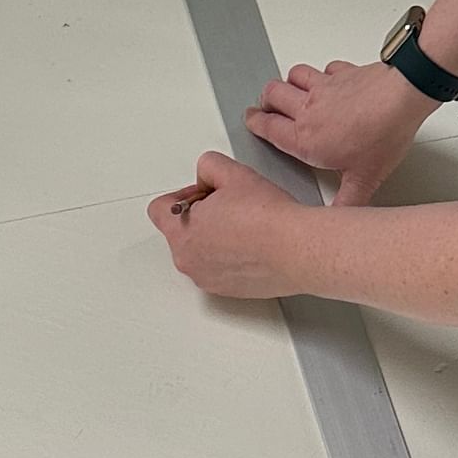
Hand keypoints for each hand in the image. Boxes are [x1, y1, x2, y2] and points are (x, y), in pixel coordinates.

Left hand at [147, 153, 309, 298]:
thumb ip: (208, 167)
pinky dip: (230, 257)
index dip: (182, 194)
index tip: (203, 193)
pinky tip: (252, 244)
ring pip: (201, 251)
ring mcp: (207, 280)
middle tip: (231, 206)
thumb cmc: (267, 219)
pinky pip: (219, 269)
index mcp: (180, 233)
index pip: (159, 209)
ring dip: (215, 238)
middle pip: (181, 231)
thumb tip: (206, 177)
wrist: (297, 249)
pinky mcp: (228, 291)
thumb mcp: (232, 172)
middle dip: (201, 216)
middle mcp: (188, 261)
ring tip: (245, 226)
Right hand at [244, 60, 437, 205]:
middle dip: (265, 100)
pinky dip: (324, 74)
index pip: (267, 127)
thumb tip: (341, 219)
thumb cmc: (382, 132)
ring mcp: (324, 86)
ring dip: (289, 82)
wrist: (402, 96)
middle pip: (271, 95)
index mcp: (305, 139)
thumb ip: (348, 203)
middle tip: (267, 105)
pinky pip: (326, 68)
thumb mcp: (365, 179)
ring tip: (291, 90)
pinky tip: (330, 80)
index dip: (255, 123)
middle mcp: (308, 109)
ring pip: (292, 76)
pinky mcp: (343, 72)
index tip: (252, 121)